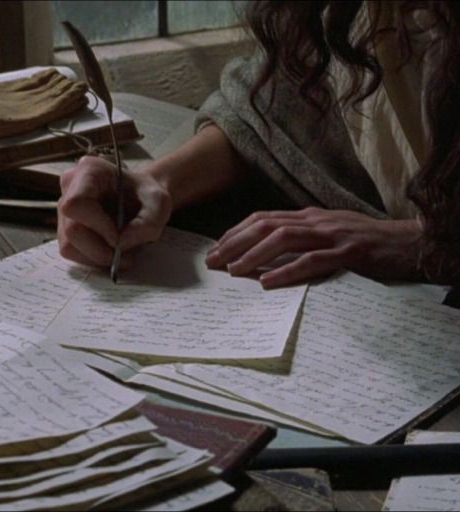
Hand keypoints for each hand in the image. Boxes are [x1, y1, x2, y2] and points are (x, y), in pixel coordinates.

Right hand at [57, 155, 171, 267]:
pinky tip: (110, 251)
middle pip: (72, 230)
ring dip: (97, 257)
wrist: (142, 197)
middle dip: (100, 250)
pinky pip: (72, 251)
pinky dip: (93, 258)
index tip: (119, 237)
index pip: (76, 204)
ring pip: (69, 245)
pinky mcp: (65, 226)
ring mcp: (64, 208)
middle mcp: (70, 185)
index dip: (97, 226)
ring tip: (122, 253)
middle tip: (125, 255)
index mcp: (90, 170)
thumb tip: (120, 243)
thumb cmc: (148, 195)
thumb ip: (148, 223)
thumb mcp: (160, 204)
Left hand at [205, 207, 422, 287]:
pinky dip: (287, 270)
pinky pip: (312, 260)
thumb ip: (302, 238)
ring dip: (254, 255)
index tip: (217, 247)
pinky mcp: (348, 252)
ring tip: (232, 271)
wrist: (408, 241)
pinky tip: (267, 281)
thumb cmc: (365, 241)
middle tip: (213, 261)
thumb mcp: (329, 233)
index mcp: (309, 216)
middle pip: (266, 225)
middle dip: (235, 242)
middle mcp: (316, 220)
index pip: (264, 218)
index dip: (237, 231)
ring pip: (284, 239)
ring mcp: (332, 235)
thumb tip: (269, 254)